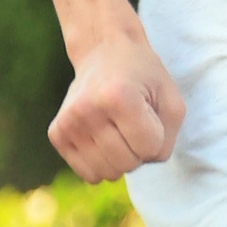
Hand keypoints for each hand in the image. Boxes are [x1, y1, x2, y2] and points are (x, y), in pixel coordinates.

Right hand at [48, 27, 186, 180]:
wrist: (102, 51)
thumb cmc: (142, 76)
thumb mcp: (170, 99)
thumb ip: (168, 139)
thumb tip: (143, 164)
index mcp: (118, 97)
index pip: (150, 149)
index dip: (157, 137)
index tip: (148, 114)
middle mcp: (87, 110)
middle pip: (128, 164)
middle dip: (139, 151)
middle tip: (133, 123)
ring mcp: (68, 123)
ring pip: (107, 174)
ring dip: (120, 159)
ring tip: (117, 131)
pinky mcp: (56, 134)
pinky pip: (88, 174)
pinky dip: (101, 163)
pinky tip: (101, 138)